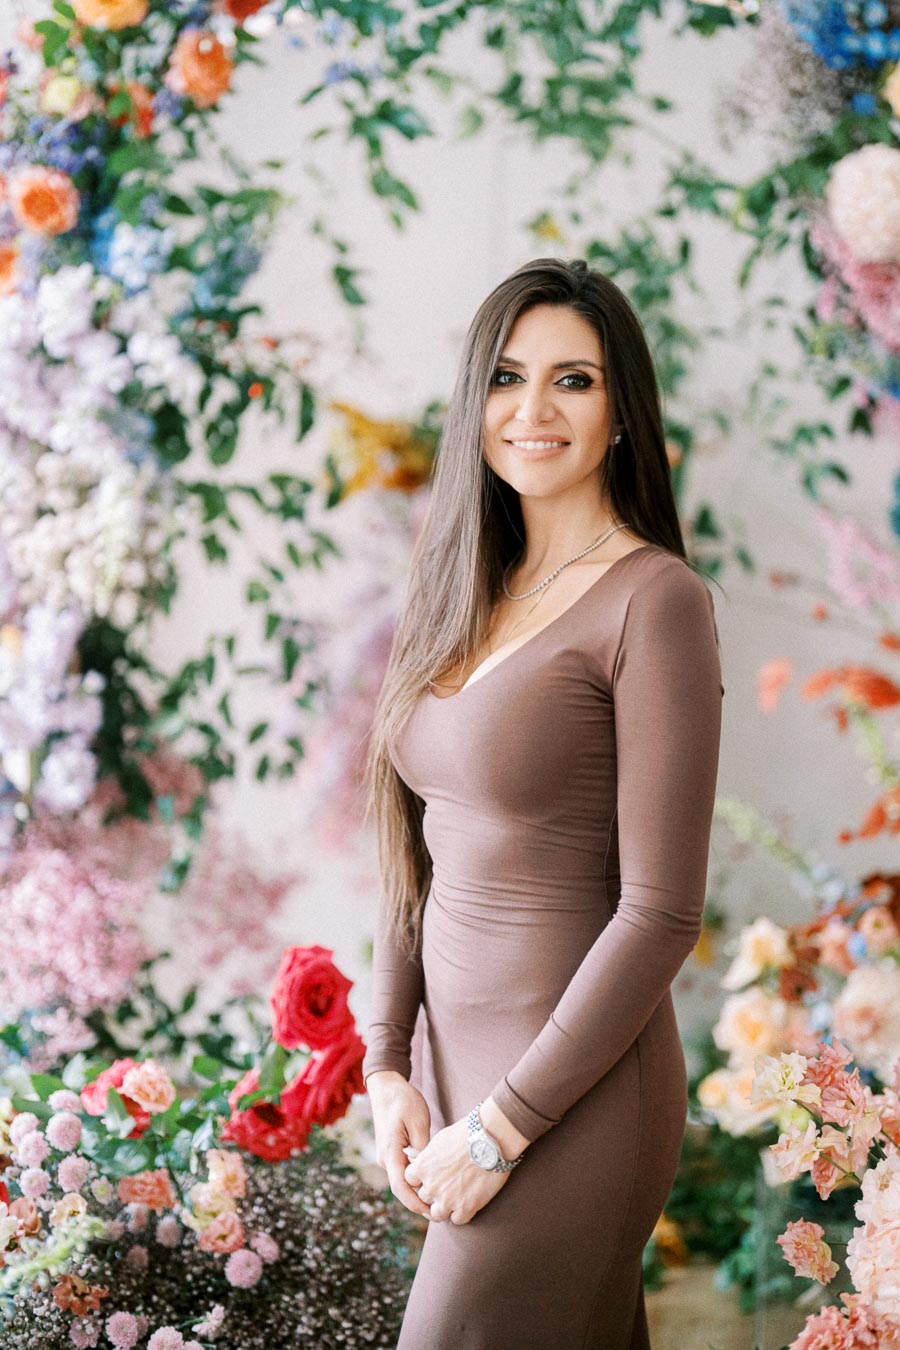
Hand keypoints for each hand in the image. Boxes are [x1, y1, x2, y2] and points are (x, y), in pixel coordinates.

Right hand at [366, 1070, 432, 1218]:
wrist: (386, 1087)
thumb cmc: (403, 1101)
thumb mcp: (418, 1121)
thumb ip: (423, 1148)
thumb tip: (431, 1171)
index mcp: (390, 1152)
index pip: (400, 1188)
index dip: (415, 1204)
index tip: (432, 1213)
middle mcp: (385, 1159)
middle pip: (402, 1189)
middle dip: (420, 1202)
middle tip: (443, 1212)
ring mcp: (387, 1156)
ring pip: (403, 1181)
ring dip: (418, 1192)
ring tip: (441, 1199)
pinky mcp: (392, 1152)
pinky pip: (403, 1172)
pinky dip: (416, 1180)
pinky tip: (432, 1182)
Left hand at [403, 1115, 511, 1225]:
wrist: (490, 1139)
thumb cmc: (465, 1134)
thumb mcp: (439, 1139)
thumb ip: (424, 1154)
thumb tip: (410, 1155)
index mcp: (422, 1168)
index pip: (410, 1180)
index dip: (420, 1178)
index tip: (430, 1175)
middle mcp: (431, 1186)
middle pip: (423, 1198)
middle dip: (433, 1192)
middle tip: (446, 1185)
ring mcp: (448, 1200)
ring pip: (436, 1214)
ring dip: (444, 1207)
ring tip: (456, 1198)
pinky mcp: (466, 1208)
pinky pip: (457, 1220)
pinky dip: (462, 1213)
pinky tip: (469, 1202)